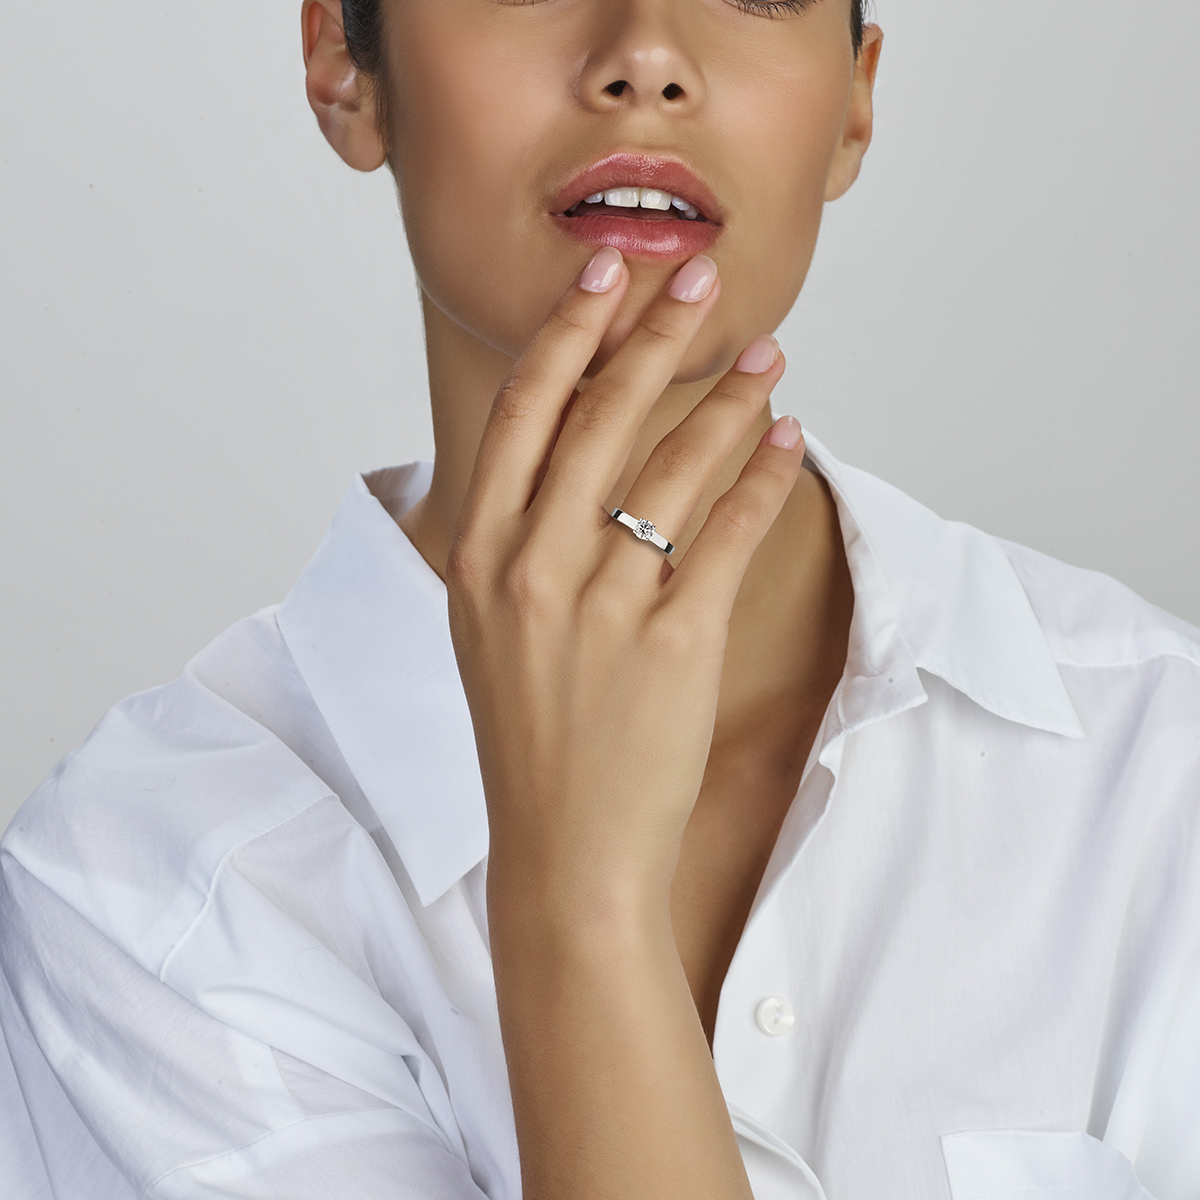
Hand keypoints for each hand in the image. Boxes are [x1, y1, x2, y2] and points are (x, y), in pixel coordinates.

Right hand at [447, 246, 803, 919]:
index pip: (525, 414)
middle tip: (701, 277)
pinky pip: (727, 535)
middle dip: (655, 334)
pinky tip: (789, 441)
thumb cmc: (528, 737)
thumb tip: (567, 451)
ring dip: (729, 398)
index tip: (606, 273)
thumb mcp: (489, 626)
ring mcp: (602, 606)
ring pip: (673, 468)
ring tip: (769, 354)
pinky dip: (764, 480)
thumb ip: (516, 538)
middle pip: (601, 418)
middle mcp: (533, 569)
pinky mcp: (673, 644)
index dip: (568, 333)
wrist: (562, 852)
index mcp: (480, 555)